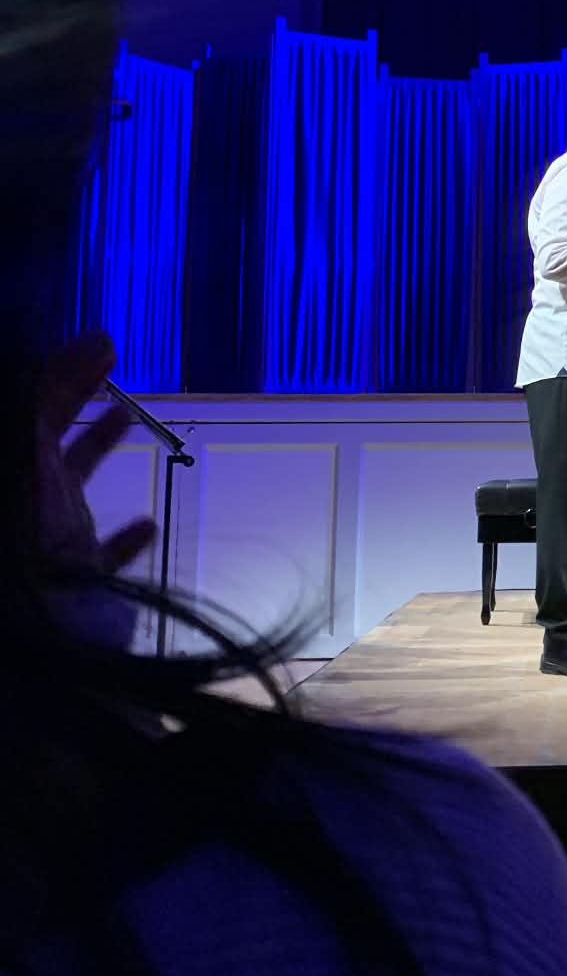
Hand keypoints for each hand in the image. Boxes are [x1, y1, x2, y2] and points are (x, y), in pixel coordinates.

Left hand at [36, 333, 156, 624]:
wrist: (54, 638)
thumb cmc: (30, 544)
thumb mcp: (33, 454)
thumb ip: (53, 392)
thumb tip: (96, 336)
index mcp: (12, 471)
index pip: (30, 410)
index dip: (61, 372)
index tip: (103, 345)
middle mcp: (23, 503)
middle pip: (43, 440)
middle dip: (73, 401)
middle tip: (109, 367)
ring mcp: (47, 544)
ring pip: (70, 486)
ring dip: (96, 449)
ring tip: (123, 418)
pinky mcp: (80, 583)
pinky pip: (101, 553)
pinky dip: (124, 535)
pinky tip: (144, 522)